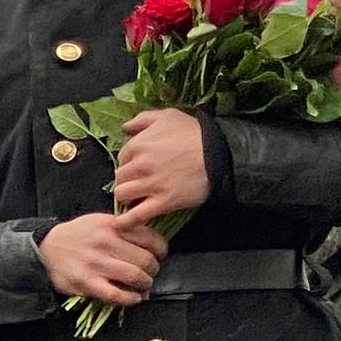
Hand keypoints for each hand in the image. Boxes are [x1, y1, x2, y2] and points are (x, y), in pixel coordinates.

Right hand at [40, 211, 166, 307]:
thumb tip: (153, 245)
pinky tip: (133, 297)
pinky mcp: (87, 282)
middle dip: (153, 270)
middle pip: (147, 260)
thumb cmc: (75, 236)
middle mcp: (104, 242)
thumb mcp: (99, 221)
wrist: (44, 248)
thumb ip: (125, 227)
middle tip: (148, 272)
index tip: (158, 255)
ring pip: (136, 277)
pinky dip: (131, 299)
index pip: (151, 239)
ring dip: (145, 284)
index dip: (160, 250)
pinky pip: (118, 295)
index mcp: (110, 225)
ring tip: (141, 285)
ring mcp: (96, 263)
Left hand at [113, 108, 210, 227]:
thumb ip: (142, 120)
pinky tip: (122, 224)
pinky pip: (137, 215)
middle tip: (138, 182)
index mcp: (138, 144)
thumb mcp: (167, 116)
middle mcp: (140, 165)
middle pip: (120, 177)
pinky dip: (127, 221)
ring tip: (136, 198)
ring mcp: (151, 185)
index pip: (122, 157)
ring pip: (123, 194)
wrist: (221, 153)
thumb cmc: (195, 133)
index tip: (138, 166)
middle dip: (127, 180)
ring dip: (127, 197)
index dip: (129, 163)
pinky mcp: (164, 202)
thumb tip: (126, 129)